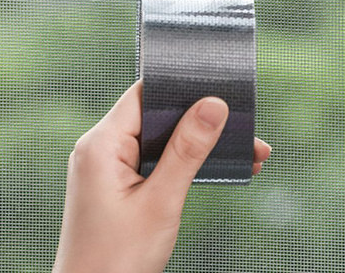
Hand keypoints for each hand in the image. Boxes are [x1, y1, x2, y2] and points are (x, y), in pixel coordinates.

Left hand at [52, 81, 270, 272]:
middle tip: (243, 128)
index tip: (219, 89)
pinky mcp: (117, 183)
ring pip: (159, 139)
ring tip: (243, 151)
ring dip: (196, 144)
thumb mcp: (160, 201)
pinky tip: (215, 167)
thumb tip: (213, 104)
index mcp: (101, 143)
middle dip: (200, 121)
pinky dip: (182, 162)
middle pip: (156, 116)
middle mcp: (100, 148)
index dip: (182, 89)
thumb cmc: (116, 261)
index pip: (145, 95)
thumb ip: (186, 150)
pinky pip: (154, 160)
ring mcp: (107, 166)